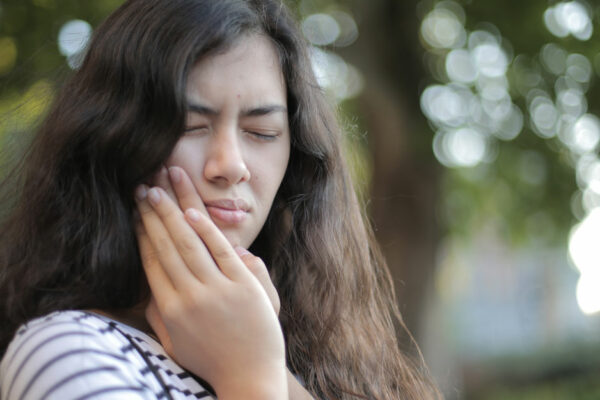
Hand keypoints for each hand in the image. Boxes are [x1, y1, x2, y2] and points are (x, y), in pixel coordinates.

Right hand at [135, 170, 286, 399]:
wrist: (249, 378)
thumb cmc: (211, 361)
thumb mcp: (175, 344)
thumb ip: (158, 316)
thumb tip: (145, 288)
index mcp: (170, 310)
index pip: (151, 261)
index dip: (141, 233)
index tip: (134, 211)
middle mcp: (188, 297)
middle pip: (166, 246)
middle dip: (152, 214)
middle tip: (142, 188)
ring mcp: (216, 290)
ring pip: (188, 243)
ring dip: (172, 212)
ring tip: (161, 187)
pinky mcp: (242, 286)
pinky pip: (220, 251)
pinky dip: (206, 230)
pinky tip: (192, 212)